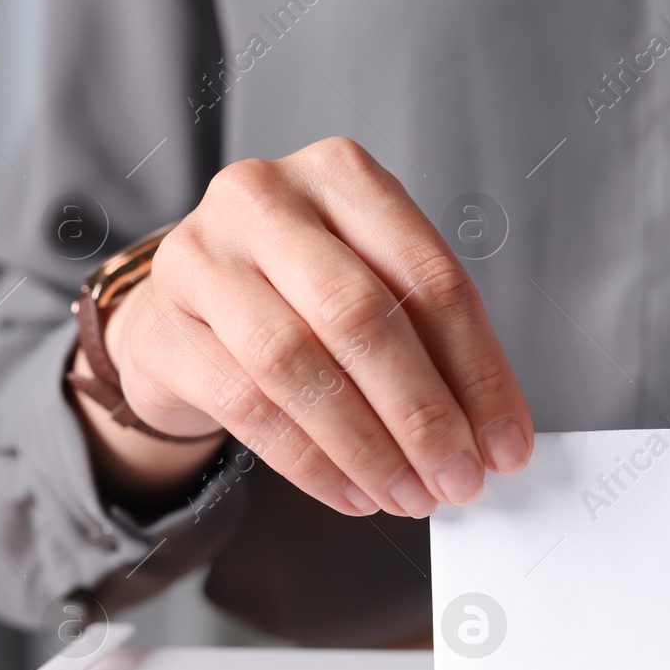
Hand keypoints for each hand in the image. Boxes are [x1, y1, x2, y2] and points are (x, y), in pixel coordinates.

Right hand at [89, 137, 532, 517]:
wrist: (180, 313)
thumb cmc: (297, 296)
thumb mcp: (372, 289)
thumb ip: (433, 345)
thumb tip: (495, 436)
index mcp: (342, 175)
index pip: (430, 278)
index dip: (479, 371)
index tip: (508, 443)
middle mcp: (265, 200)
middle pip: (362, 316)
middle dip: (423, 413)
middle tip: (460, 478)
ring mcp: (201, 258)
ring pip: (298, 364)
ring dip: (369, 446)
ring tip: (410, 495)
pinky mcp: (161, 327)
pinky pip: (248, 406)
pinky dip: (312, 462)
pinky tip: (354, 493)